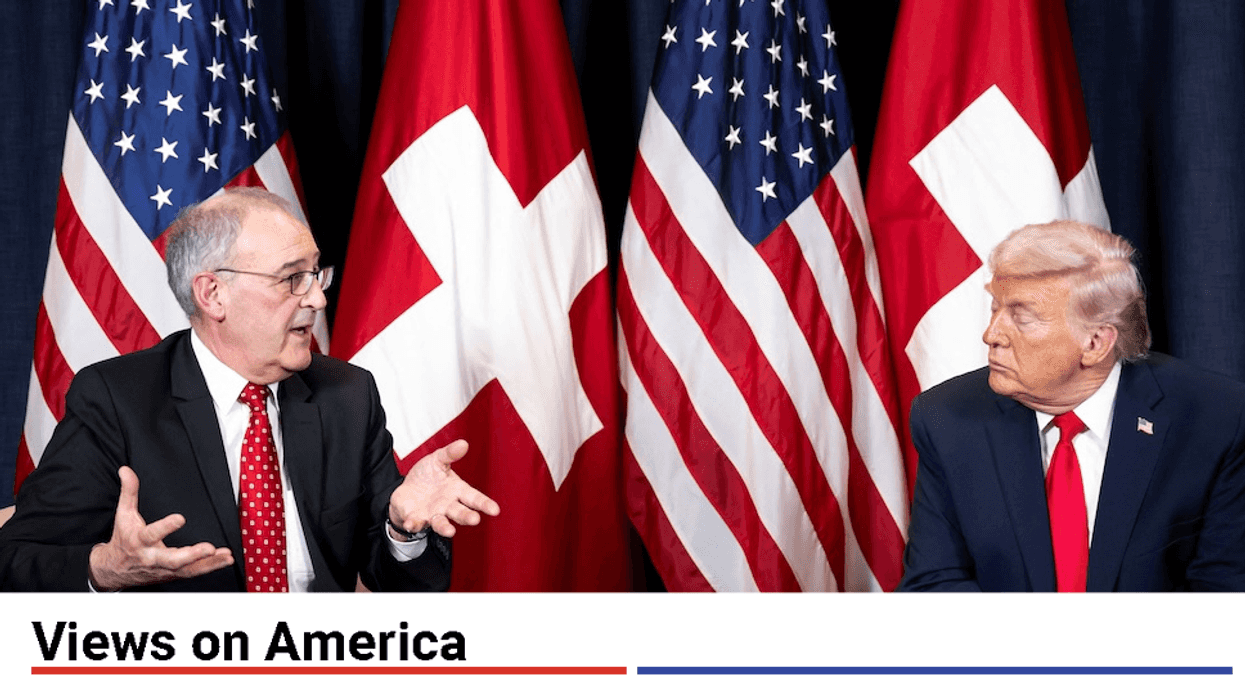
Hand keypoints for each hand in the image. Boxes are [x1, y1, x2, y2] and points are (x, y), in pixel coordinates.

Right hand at [88, 466, 233, 590]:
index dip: (165, 528)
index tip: (180, 518)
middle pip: (171, 560)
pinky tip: (225, 559)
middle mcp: (152, 558)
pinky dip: (210, 567)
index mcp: (139, 541)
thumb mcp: (123, 514)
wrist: (115, 570)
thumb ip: (129, 492)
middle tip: (208, 548)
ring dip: (208, 564)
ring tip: (225, 556)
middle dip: (191, 555)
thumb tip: (126, 470)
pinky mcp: (173, 574)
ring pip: (187, 569)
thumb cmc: (123, 539)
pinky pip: (193, 573)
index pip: (151, 534)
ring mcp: (164, 568)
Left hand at [388, 440, 499, 536]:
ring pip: (441, 523)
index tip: (495, 510)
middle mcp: (447, 505)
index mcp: (456, 490)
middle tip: (474, 519)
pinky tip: (411, 523)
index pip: (474, 498)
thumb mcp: (437, 460)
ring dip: (445, 527)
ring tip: (450, 531)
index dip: (484, 504)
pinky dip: (414, 524)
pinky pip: (416, 523)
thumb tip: (463, 443)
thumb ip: (449, 454)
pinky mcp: (417, 519)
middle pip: (460, 512)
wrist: (407, 490)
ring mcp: (433, 514)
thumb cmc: (427, 476)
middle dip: (467, 516)